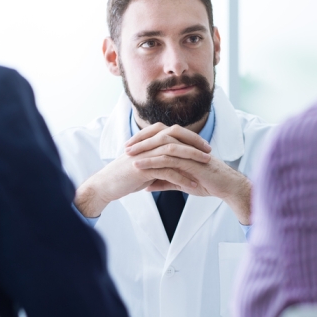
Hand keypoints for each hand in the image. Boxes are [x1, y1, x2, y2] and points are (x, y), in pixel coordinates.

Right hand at [74, 124, 211, 217]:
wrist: (107, 185)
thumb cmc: (126, 174)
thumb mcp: (145, 162)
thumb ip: (158, 156)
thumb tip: (176, 157)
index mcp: (148, 138)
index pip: (173, 131)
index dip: (190, 137)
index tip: (204, 145)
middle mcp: (147, 143)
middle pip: (175, 137)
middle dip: (194, 144)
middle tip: (209, 152)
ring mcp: (145, 155)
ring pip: (173, 153)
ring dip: (192, 159)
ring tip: (206, 166)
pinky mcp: (143, 169)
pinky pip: (167, 172)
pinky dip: (181, 177)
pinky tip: (192, 184)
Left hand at [127, 123, 251, 223]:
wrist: (227, 187)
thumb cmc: (208, 182)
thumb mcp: (181, 183)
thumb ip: (165, 182)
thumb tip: (147, 185)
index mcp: (183, 146)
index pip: (161, 136)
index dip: (145, 139)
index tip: (130, 147)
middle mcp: (185, 145)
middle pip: (159, 136)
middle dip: (141, 141)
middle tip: (125, 147)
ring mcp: (188, 151)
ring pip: (162, 146)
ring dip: (143, 150)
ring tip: (128, 156)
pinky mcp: (191, 161)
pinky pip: (168, 159)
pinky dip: (151, 162)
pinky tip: (139, 166)